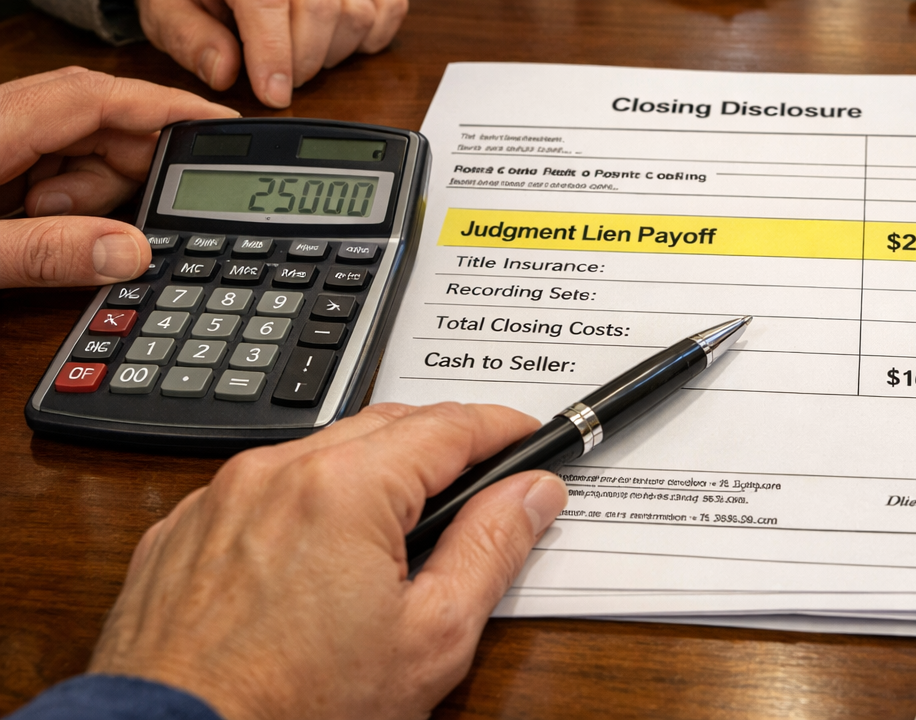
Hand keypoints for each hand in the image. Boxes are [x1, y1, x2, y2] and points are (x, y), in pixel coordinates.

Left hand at [0, 68, 235, 287]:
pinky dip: (64, 195)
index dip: (167, 105)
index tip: (222, 123)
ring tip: (44, 224)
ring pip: (80, 145)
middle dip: (119, 173)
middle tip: (109, 223)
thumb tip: (131, 253)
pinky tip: (40, 222)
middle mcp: (4, 118)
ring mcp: (1, 135)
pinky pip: (53, 162)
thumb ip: (47, 253)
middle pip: (100, 122)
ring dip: (85, 191)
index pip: (100, 95)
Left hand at [89, 402, 568, 719]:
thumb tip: (532, 493)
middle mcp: (275, 472)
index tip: (530, 437)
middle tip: (481, 482)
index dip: (503, 427)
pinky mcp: (182, 531)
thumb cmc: (294, 709)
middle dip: (443, 444)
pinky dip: (304, 502)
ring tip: (401, 528)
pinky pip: (261, 489)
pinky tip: (321, 556)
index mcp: (346, 487)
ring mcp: (220, 497)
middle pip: (387, 424)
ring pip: (321, 452)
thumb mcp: (430, 638)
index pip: (450, 424)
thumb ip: (491, 550)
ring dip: (372, 471)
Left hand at [136, 0, 409, 108]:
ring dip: (335, 51)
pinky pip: (389, 2)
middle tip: (280, 82)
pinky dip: (373, 34)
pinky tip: (339, 44)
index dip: (273, 53)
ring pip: (358, 8)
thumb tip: (227, 73)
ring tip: (302, 57)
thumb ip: (191, 42)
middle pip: (320, 4)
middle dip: (304, 60)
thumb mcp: (162, 8)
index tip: (273, 95)